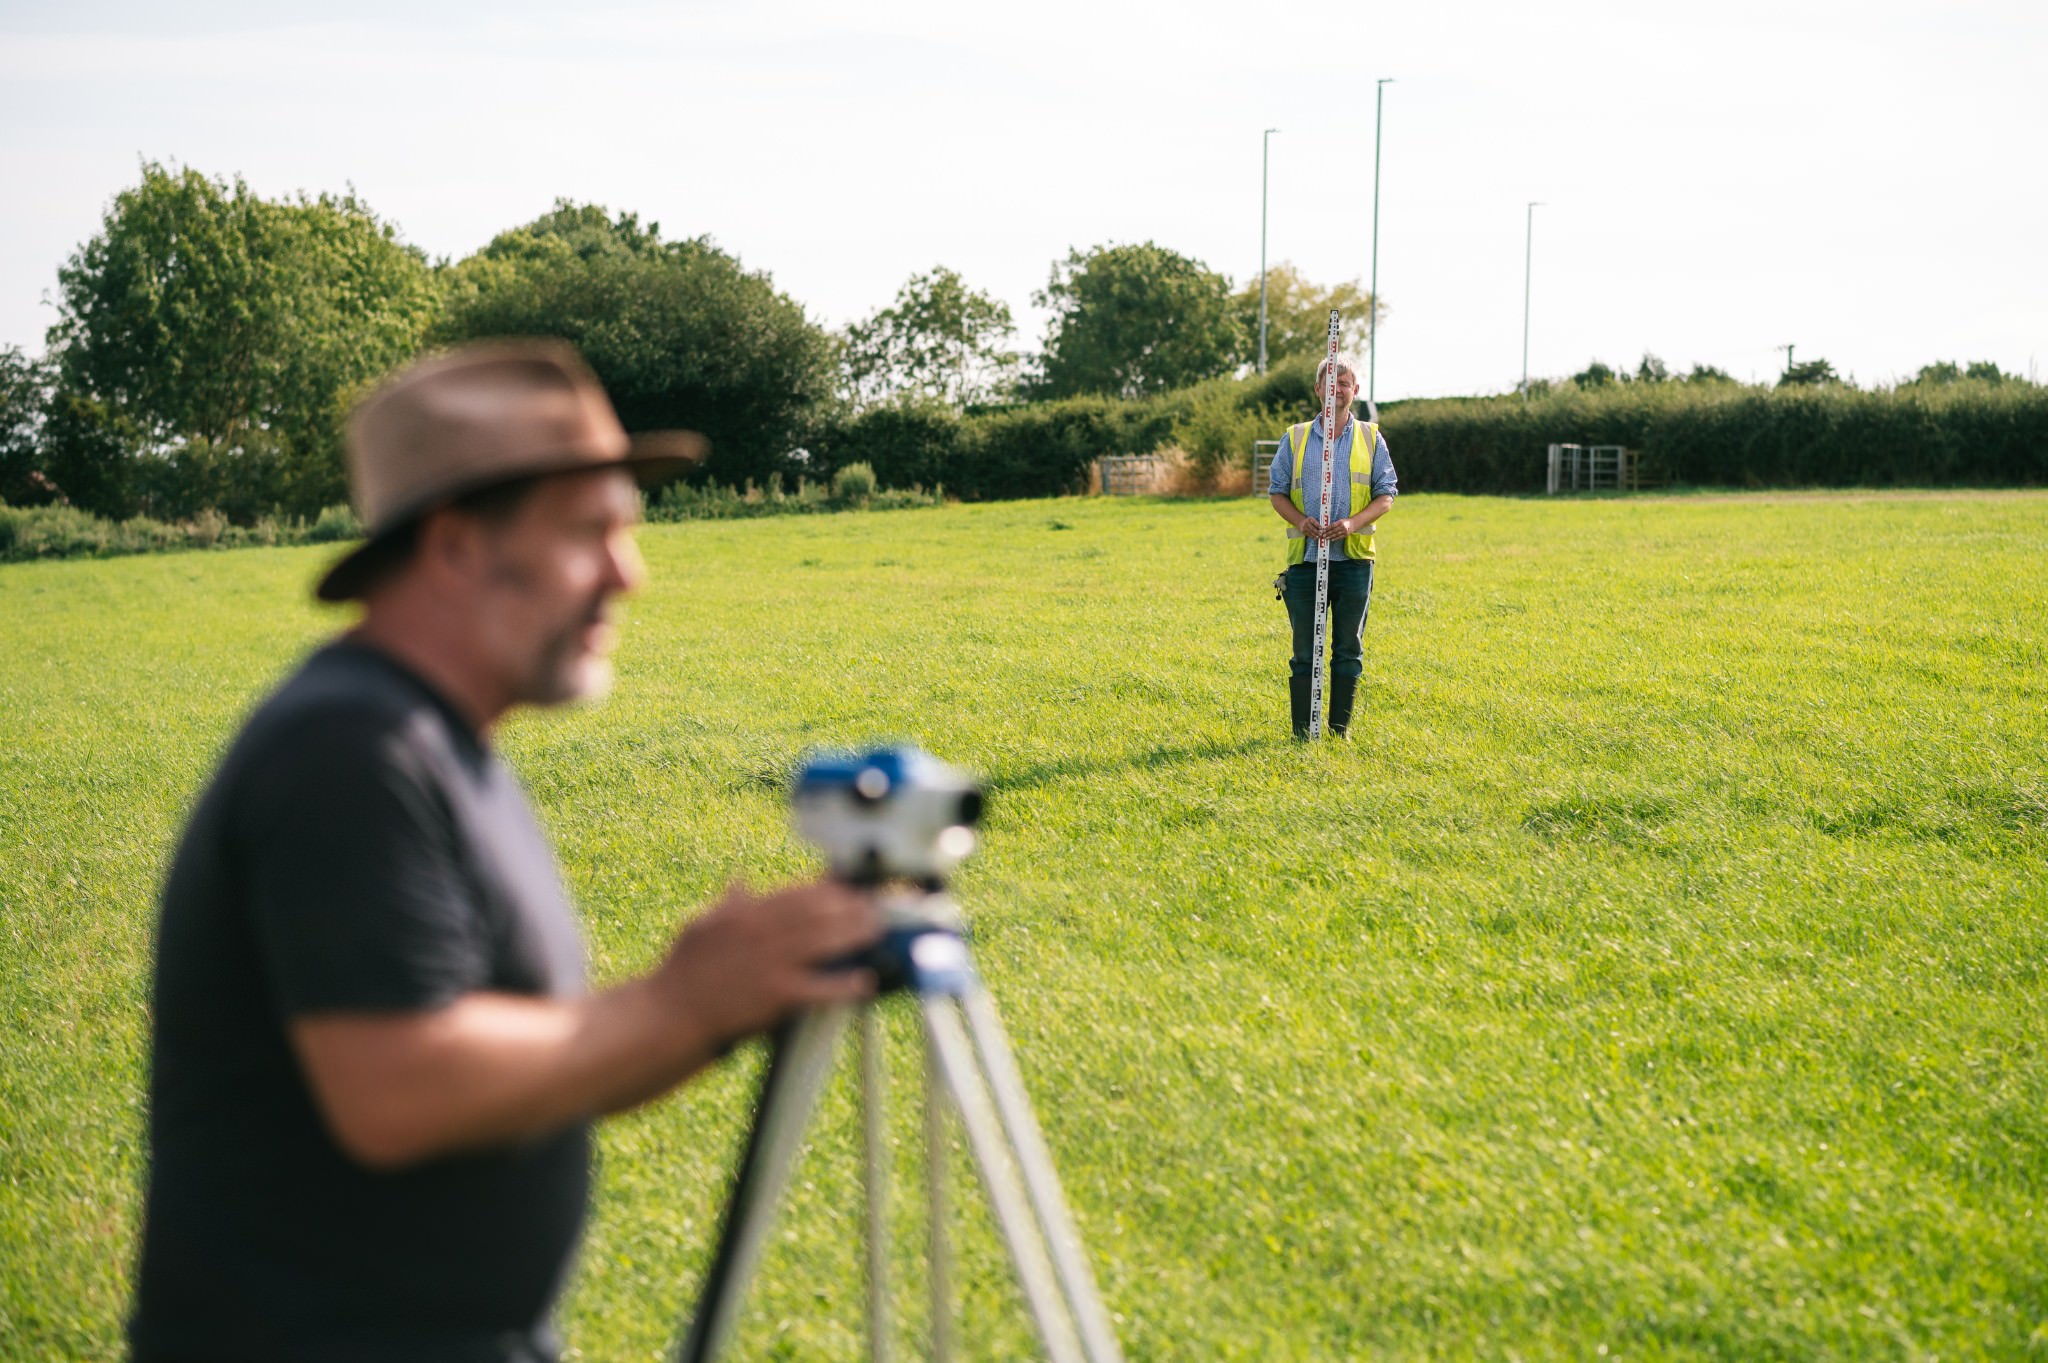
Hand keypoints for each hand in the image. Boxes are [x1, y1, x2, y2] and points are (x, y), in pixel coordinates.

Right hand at [654, 879, 882, 1048]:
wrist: (666, 1016)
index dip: (826, 889)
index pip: (794, 893)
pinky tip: (866, 981)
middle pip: (816, 913)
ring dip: (854, 934)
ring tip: (877, 929)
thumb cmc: (681, 974)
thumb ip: (726, 905)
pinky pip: (820, 987)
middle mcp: (759, 932)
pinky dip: (845, 984)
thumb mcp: (700, 928)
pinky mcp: (775, 995)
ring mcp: (769, 963)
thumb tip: (739, 879)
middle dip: (848, 907)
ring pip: (823, 941)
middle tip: (873, 905)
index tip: (847, 887)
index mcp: (742, 913)